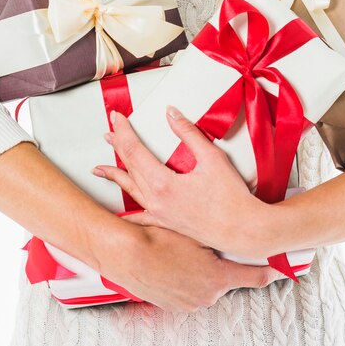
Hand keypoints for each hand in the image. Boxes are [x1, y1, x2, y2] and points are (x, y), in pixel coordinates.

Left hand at [92, 105, 268, 258]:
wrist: (244, 231)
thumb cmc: (232, 198)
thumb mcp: (212, 158)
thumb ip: (188, 133)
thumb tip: (171, 114)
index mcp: (162, 184)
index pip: (134, 150)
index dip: (124, 131)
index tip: (117, 117)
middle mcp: (155, 201)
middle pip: (129, 168)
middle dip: (118, 147)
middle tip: (109, 132)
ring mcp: (160, 214)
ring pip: (131, 190)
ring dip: (116, 176)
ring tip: (100, 169)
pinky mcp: (168, 223)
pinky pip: (141, 216)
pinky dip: (129, 211)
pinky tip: (122, 213)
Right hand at [101, 215, 284, 311]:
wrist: (125, 253)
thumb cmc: (157, 239)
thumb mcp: (195, 232)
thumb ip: (220, 235)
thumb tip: (236, 232)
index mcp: (218, 277)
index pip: (256, 277)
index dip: (270, 271)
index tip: (281, 268)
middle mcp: (207, 296)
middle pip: (226, 278)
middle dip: (221, 264)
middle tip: (209, 248)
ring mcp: (189, 303)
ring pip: (205, 285)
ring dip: (200, 273)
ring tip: (183, 254)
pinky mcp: (172, 306)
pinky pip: (186, 291)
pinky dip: (184, 280)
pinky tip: (172, 263)